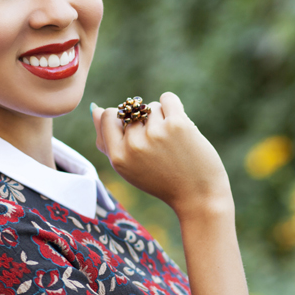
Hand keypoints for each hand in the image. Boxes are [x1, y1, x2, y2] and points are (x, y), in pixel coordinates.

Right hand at [91, 93, 232, 219]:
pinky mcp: (177, 124)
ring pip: (150, 106)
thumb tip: (95, 109)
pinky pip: (167, 98)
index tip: (138, 135)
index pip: (108, 116)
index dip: (122, 121)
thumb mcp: (128, 167)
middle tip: (159, 147)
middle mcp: (134, 145)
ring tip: (172, 141)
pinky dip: (173, 107)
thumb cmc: (161, 181)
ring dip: (161, 117)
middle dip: (144, 122)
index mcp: (118, 157)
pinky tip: (179, 124)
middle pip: (131, 111)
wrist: (199, 196)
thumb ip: (107, 141)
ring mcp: (155, 133)